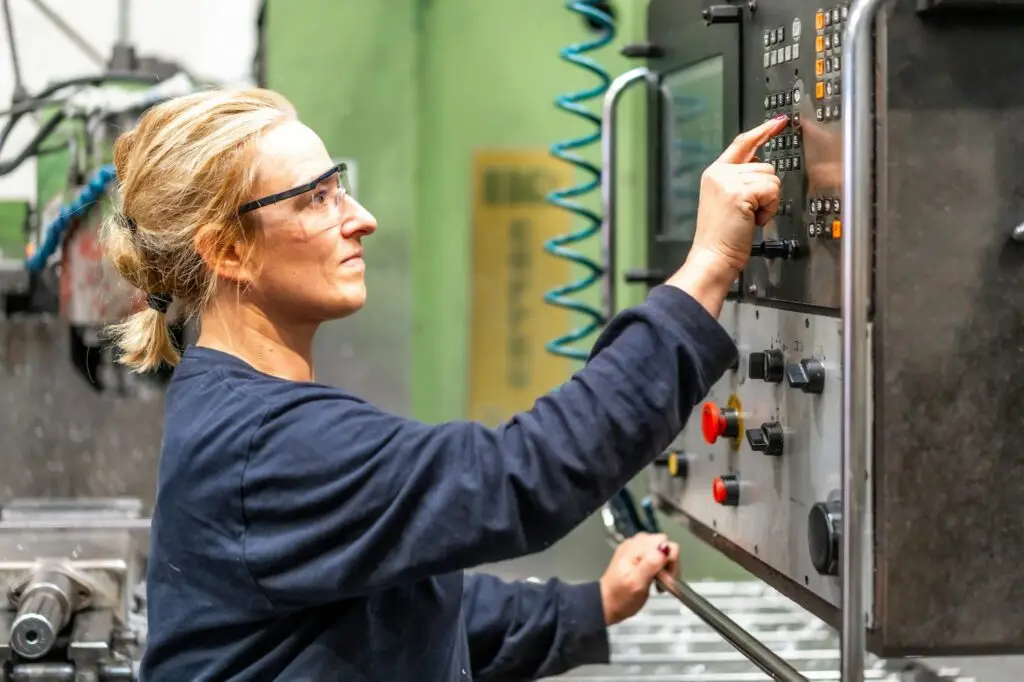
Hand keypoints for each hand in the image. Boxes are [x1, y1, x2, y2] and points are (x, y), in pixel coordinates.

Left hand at [599, 532, 679, 625]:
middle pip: (666, 545)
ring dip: (665, 566)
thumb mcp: (637, 584)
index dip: (669, 563)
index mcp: (635, 548)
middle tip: (662, 581)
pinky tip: (654, 577)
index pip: (666, 544)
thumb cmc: (620, 597)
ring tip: (658, 581)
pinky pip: (656, 555)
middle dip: (669, 563)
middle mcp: (636, 543)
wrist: (607, 603)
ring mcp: (636, 548)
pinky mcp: (638, 554)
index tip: (665, 579)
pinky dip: (659, 566)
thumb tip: (664, 549)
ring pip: (663, 550)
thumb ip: (651, 565)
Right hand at [667, 115, 788, 313]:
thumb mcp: (727, 202)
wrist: (712, 257)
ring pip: (771, 178)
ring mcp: (728, 181)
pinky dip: (769, 209)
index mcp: (715, 173)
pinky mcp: (740, 192)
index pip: (742, 143)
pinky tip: (753, 220)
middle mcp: (720, 173)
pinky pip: (772, 191)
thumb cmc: (721, 238)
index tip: (778, 121)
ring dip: (768, 201)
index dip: (762, 131)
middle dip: (765, 191)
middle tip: (748, 212)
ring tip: (749, 217)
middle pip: (765, 166)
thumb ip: (741, 181)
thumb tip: (762, 167)